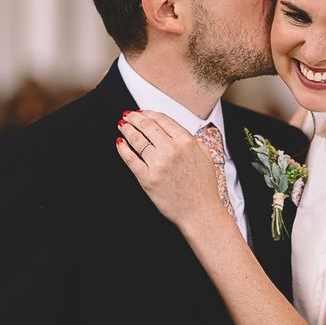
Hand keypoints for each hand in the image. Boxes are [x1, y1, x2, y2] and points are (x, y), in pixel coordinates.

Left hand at [116, 110, 228, 227]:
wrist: (200, 212)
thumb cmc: (204, 186)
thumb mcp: (205, 157)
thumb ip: (194, 141)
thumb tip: (180, 131)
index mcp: (187, 142)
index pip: (163, 120)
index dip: (149, 113)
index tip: (142, 113)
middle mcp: (172, 150)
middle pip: (147, 126)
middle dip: (134, 118)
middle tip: (127, 116)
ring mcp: (159, 164)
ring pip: (137, 140)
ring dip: (127, 130)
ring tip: (122, 126)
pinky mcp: (147, 179)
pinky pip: (130, 159)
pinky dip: (123, 149)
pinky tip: (120, 144)